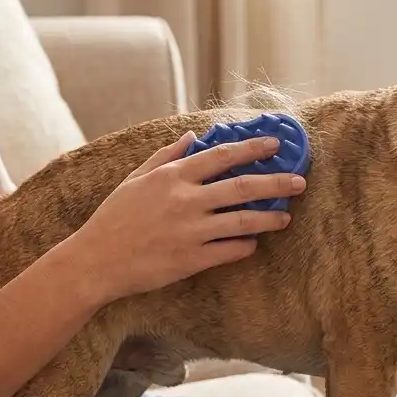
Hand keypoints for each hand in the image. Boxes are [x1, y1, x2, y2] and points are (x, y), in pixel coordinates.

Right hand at [70, 130, 305, 304]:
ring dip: (270, 218)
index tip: (275, 145)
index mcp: (172, 177)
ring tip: (286, 216)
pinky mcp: (192, 259)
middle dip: (276, 183)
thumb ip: (166, 156)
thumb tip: (192, 136)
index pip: (222, 156)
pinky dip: (246, 247)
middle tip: (299, 181)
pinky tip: (254, 244)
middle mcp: (186, 200)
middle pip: (243, 187)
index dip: (252, 149)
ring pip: (244, 222)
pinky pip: (230, 251)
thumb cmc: (114, 218)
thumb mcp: (135, 179)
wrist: (96, 261)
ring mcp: (191, 231)